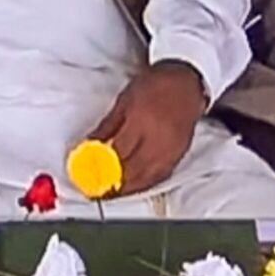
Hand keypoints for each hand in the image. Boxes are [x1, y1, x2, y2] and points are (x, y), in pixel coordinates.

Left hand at [89, 61, 206, 194]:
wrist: (186, 81)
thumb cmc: (154, 86)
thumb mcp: (123, 101)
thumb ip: (107, 126)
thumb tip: (89, 145)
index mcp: (141, 122)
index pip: (118, 152)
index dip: (102, 167)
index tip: (87, 176)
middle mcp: (159, 139)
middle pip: (134, 170)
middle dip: (114, 184)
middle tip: (97, 191)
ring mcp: (172, 149)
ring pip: (149, 177)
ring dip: (129, 188)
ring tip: (113, 194)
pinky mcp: (181, 154)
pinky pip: (162, 175)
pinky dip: (147, 184)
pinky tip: (135, 186)